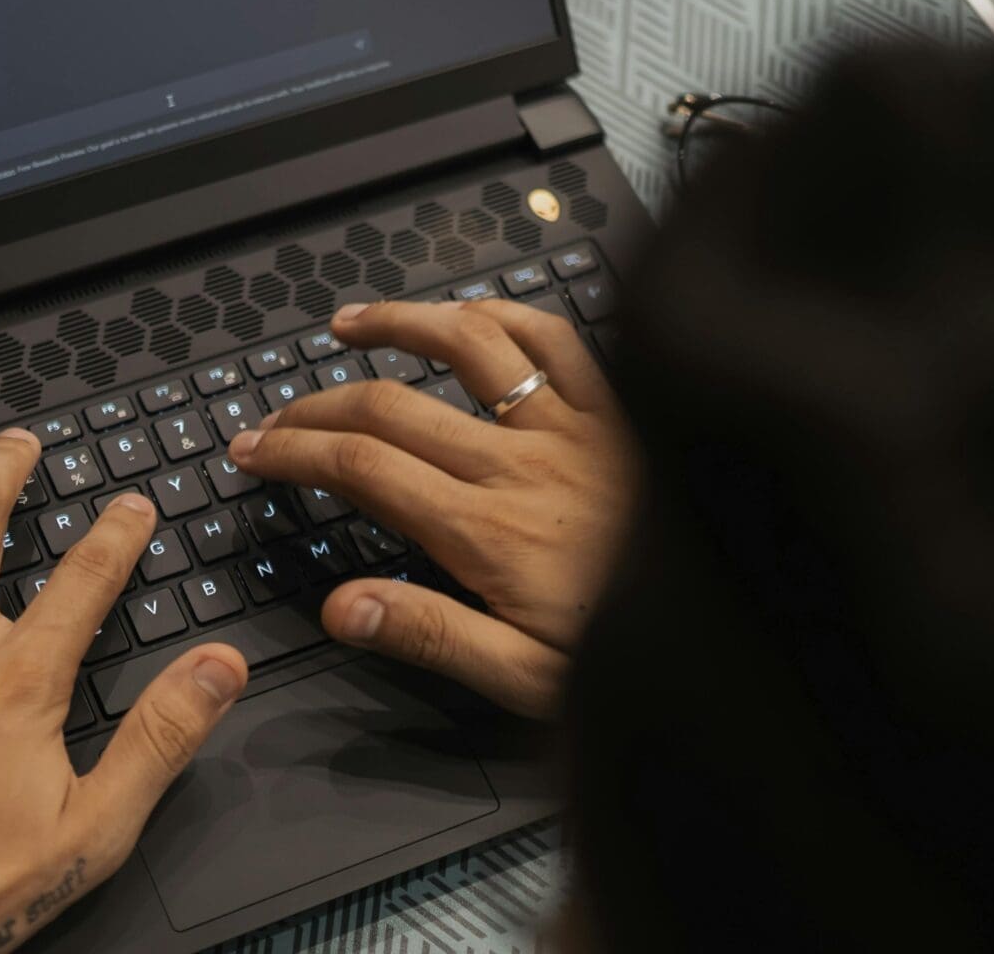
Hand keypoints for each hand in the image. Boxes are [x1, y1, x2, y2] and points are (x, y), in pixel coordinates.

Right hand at [227, 299, 634, 716]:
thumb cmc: (637, 657)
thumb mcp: (525, 679)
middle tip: (276, 417)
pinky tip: (469, 315)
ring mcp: (569, 427)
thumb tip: (341, 608)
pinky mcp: (616, 412)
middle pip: (389, 406)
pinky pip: (554, 339)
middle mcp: (519, 465)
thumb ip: (431, 635)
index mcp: (486, 532)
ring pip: (466, 346)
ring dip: (398, 326)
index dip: (293, 452)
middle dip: (316, 405)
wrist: (739, 619)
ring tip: (348, 325)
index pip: (360, 469)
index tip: (254, 451)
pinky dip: (504, 315)